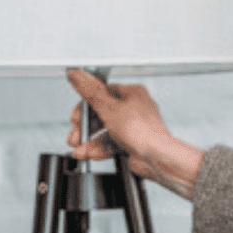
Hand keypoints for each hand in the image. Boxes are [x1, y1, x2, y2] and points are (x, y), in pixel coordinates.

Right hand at [65, 69, 204, 199]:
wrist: (156, 158)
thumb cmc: (142, 131)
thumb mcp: (109, 108)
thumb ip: (90, 92)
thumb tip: (77, 75)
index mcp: (133, 94)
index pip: (103, 93)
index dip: (86, 104)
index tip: (76, 114)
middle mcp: (134, 109)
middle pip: (102, 114)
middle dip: (85, 127)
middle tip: (75, 133)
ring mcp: (134, 127)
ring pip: (105, 131)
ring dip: (89, 140)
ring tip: (79, 147)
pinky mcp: (132, 143)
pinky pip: (111, 143)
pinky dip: (98, 149)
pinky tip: (88, 153)